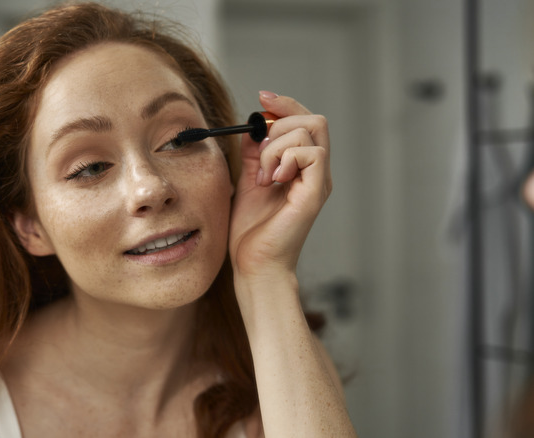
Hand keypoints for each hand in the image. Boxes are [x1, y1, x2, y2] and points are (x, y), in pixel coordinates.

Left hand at [229, 92, 331, 277]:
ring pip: (310, 133)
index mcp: (302, 169)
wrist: (254, 264)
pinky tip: (272, 180)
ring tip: (263, 175)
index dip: (285, 105)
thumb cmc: (252, 231)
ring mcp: (318, 182)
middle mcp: (315, 173)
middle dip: (281, 123)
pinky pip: (312, 154)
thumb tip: (254, 127)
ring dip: (277, 147)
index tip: (263, 97)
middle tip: (260, 152)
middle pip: (314, 120)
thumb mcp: (248, 181)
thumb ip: (254, 154)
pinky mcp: (315, 193)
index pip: (305, 122)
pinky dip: (286, 158)